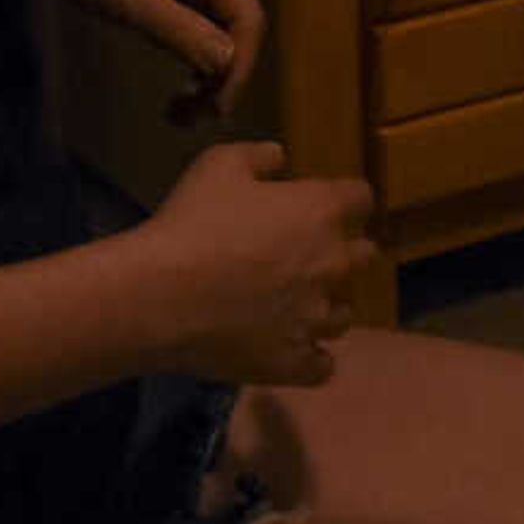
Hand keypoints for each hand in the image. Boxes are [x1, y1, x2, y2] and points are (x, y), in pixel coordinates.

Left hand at [35, 0, 262, 124]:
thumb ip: (180, 30)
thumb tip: (229, 64)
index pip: (248, 17)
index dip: (240, 66)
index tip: (217, 108)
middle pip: (239, 29)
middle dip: (223, 78)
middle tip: (192, 121)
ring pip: (221, 36)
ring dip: (209, 77)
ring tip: (180, 115)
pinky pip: (199, 33)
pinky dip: (192, 64)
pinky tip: (179, 92)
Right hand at [138, 142, 382, 387]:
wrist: (160, 296)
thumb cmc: (191, 223)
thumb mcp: (220, 165)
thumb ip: (258, 156)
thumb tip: (281, 156)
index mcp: (322, 212)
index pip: (360, 199)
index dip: (343, 201)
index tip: (322, 206)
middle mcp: (332, 265)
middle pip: (363, 256)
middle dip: (341, 253)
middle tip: (306, 257)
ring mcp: (316, 318)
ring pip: (344, 314)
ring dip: (326, 308)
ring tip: (295, 309)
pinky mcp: (295, 362)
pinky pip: (322, 367)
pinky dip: (310, 359)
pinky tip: (291, 352)